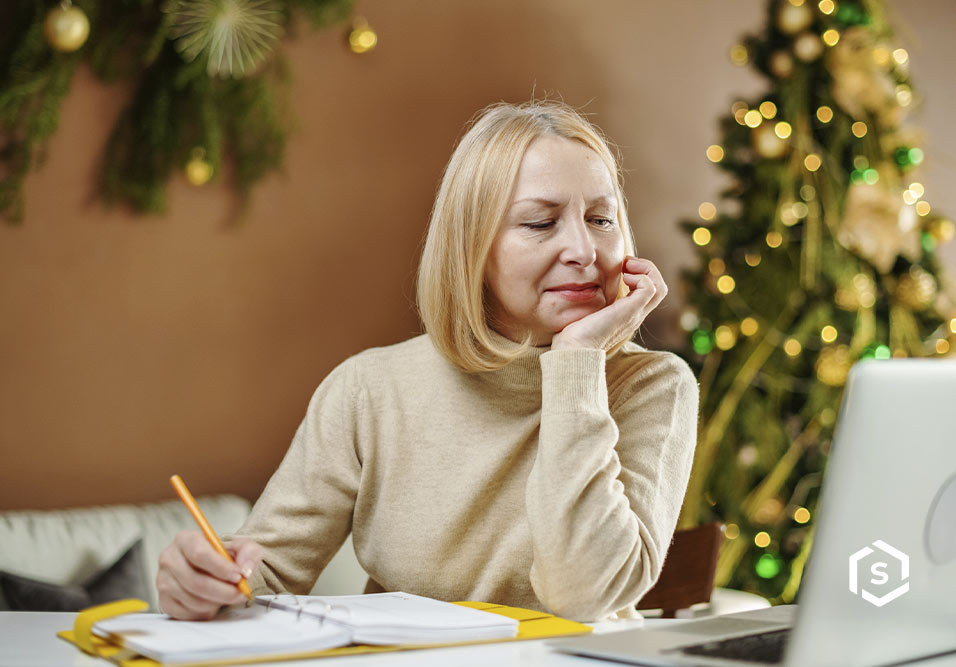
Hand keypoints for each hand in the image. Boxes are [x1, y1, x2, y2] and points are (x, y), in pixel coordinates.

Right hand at [156, 530, 262, 619]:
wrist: (214, 569)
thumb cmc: (225, 557)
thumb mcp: (243, 548)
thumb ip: (249, 554)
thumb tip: (246, 571)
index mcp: (185, 539)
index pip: (200, 554)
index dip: (221, 568)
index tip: (238, 576)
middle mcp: (169, 559)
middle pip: (196, 582)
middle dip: (223, 591)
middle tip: (240, 593)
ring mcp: (163, 581)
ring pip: (193, 600)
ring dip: (216, 602)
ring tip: (226, 595)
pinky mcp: (164, 601)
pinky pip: (187, 613)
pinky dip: (205, 612)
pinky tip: (213, 602)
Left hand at [550, 256, 666, 350]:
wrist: (574, 349)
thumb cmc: (574, 335)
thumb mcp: (587, 313)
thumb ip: (590, 303)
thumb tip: (578, 290)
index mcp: (626, 315)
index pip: (648, 292)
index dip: (639, 274)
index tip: (621, 267)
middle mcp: (635, 315)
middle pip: (659, 288)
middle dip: (646, 268)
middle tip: (626, 263)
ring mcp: (635, 314)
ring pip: (660, 287)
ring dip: (646, 270)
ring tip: (627, 267)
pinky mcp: (630, 311)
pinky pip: (649, 288)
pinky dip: (640, 276)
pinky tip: (623, 278)